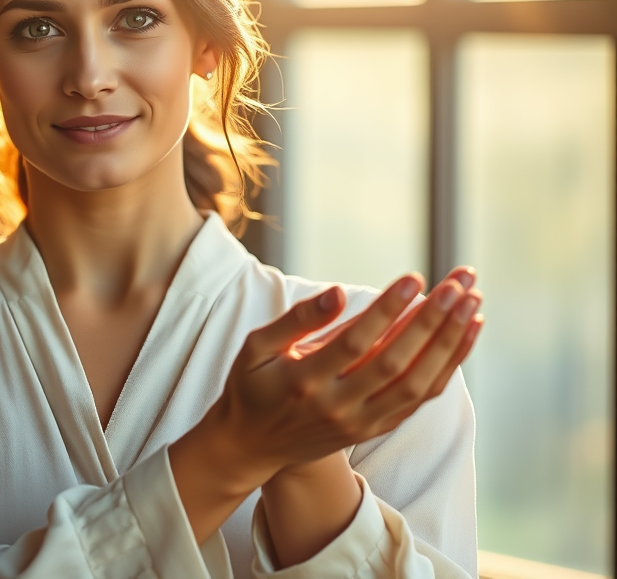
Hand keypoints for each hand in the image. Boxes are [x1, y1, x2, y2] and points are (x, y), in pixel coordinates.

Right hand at [204, 266, 482, 492]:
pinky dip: (445, 367)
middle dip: (431, 322)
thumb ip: (296, 319)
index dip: (386, 310)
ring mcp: (359, 423)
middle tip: (458, 285)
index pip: (354, 343)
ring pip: (416, 385)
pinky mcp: (373, 429)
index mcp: (303, 382)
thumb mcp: (255, 347)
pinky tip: (462, 334)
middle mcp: (336, 407)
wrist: (251, 446)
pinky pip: (418, 400)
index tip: (414, 278)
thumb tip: (337, 292)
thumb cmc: (251, 385)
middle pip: (395, 363)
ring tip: (471, 303)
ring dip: (448, 344)